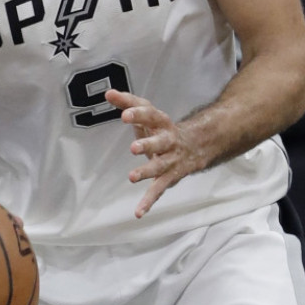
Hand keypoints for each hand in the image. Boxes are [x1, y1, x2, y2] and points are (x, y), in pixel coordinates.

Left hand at [105, 89, 207, 218]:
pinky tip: (138, 212)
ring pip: (159, 166)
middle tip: (133, 148)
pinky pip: (159, 190)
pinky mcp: (170, 177)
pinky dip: (149, 201)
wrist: (196, 146)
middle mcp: (169, 140)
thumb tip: (107, 92)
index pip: (150, 115)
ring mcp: (170, 160)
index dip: (138, 114)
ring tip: (132, 177)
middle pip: (160, 141)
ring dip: (146, 171)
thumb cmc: (162, 128)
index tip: (124, 115)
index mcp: (162, 122)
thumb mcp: (148, 113)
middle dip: (148, 144)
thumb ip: (127, 102)